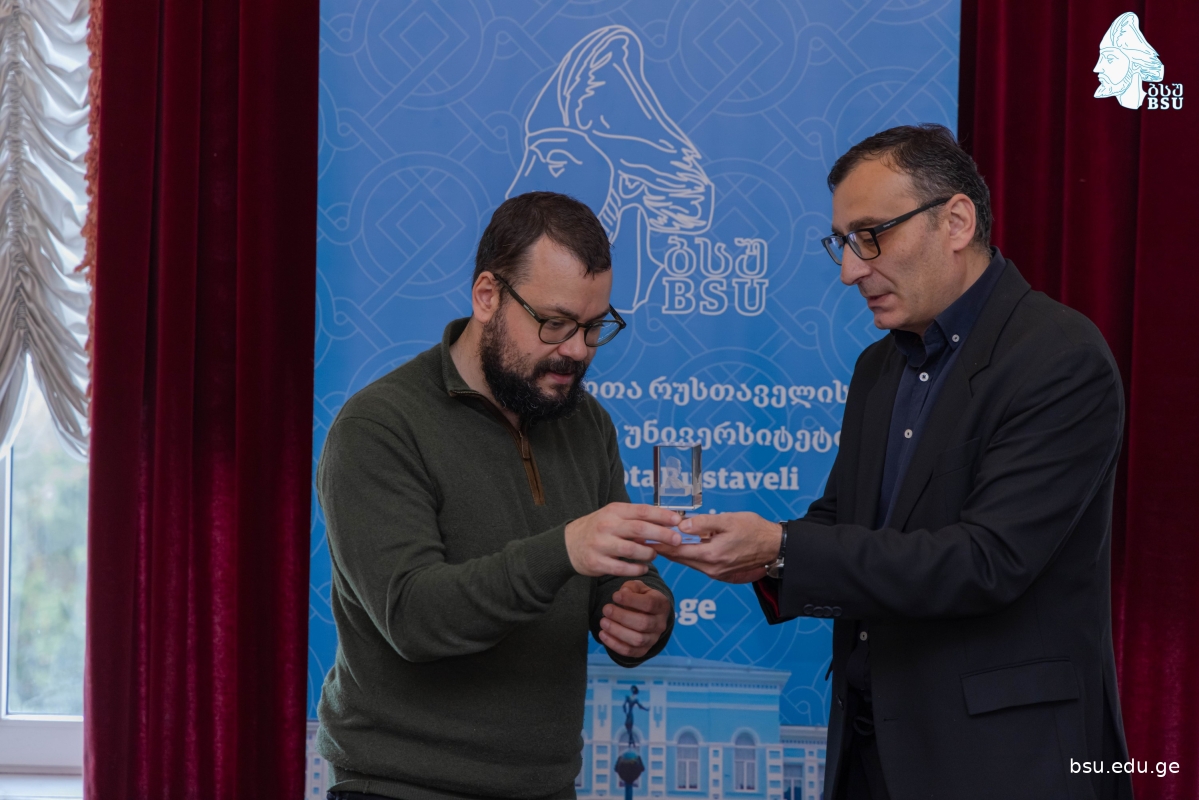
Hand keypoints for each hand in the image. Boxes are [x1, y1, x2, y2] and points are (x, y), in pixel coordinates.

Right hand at [565, 503, 681, 576]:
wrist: (568, 545)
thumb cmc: (598, 529)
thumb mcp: (613, 516)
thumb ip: (636, 519)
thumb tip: (666, 523)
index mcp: (614, 511)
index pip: (642, 511)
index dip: (662, 516)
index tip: (678, 521)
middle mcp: (607, 526)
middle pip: (640, 529)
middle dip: (662, 535)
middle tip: (677, 540)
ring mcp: (601, 545)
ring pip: (633, 550)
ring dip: (649, 554)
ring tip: (654, 555)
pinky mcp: (597, 563)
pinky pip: (623, 568)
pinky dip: (637, 569)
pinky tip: (643, 567)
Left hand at [599, 580, 671, 657]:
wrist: (648, 614)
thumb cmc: (640, 597)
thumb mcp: (638, 587)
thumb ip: (631, 587)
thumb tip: (622, 593)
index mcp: (661, 605)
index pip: (649, 604)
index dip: (631, 600)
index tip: (615, 596)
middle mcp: (660, 624)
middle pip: (643, 623)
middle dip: (621, 616)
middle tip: (606, 609)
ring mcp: (653, 639)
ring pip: (637, 640)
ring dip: (617, 631)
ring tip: (603, 622)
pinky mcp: (643, 650)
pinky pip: (629, 651)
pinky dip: (614, 644)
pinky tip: (603, 634)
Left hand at [651, 512, 781, 582]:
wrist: (775, 546)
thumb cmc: (754, 529)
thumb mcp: (728, 520)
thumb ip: (703, 523)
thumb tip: (681, 526)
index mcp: (712, 555)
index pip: (677, 551)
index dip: (659, 544)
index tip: (643, 538)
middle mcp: (712, 568)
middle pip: (679, 559)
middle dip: (662, 549)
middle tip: (644, 540)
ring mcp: (717, 572)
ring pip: (688, 562)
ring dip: (674, 553)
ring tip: (657, 542)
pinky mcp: (721, 572)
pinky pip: (698, 564)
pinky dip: (686, 556)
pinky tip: (680, 547)